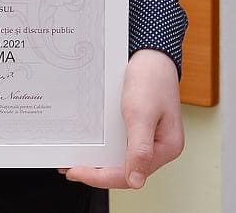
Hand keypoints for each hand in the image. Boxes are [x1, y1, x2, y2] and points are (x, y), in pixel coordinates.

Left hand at [61, 49, 183, 188]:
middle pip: (125, 171)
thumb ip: (139, 149)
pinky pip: (121, 145)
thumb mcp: (141, 114)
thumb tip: (136, 181)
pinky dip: (105, 148)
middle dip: (96, 171)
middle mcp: (159, 147)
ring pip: (121, 159)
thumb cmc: (151, 79)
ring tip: (75, 159)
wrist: (152, 54)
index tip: (76, 172)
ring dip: (99, 161)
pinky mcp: (139, 128)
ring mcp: (149, 138)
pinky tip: (90, 145)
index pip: (130, 175)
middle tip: (70, 168)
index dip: (100, 177)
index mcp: (166, 148)